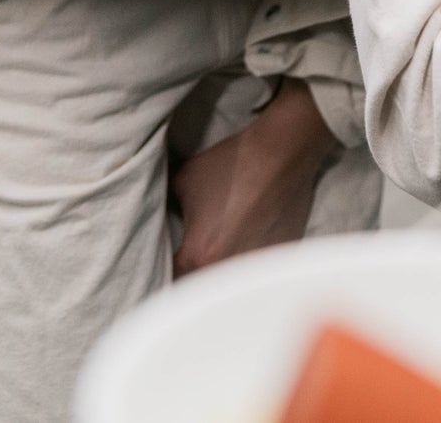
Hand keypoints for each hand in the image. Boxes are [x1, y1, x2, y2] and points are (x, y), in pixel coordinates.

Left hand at [171, 80, 337, 275]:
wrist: (282, 151)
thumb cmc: (233, 164)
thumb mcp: (184, 179)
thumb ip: (166, 204)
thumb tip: (158, 212)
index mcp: (197, 256)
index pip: (170, 280)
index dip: (165, 273)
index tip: (168, 264)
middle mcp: (226, 269)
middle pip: (201, 288)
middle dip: (195, 278)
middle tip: (195, 260)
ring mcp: (255, 266)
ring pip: (231, 283)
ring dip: (224, 273)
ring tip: (224, 252)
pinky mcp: (278, 257)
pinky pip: (257, 271)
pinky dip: (250, 264)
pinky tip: (250, 242)